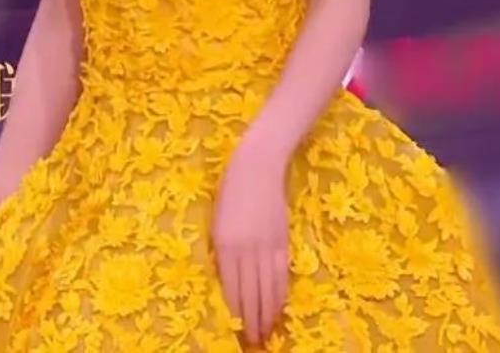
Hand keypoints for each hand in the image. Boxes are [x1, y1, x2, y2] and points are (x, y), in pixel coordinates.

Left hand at [211, 133, 289, 344]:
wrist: (258, 165)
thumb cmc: (230, 189)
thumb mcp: (216, 220)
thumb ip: (221, 251)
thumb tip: (226, 282)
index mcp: (225, 244)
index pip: (231, 290)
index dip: (235, 316)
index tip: (236, 334)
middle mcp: (247, 249)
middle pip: (251, 295)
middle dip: (252, 322)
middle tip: (252, 343)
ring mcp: (267, 246)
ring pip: (268, 289)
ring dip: (267, 315)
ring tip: (265, 334)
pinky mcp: (282, 240)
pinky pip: (282, 275)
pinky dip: (280, 295)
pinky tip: (278, 309)